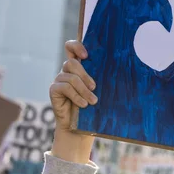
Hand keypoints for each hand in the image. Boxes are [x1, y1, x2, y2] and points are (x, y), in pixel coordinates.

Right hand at [49, 40, 97, 163]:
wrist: (80, 127)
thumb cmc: (93, 106)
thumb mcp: (99, 89)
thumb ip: (101, 77)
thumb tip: (119, 69)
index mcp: (78, 66)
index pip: (71, 47)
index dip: (76, 46)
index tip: (87, 55)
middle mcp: (67, 71)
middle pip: (71, 62)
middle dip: (85, 75)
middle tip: (94, 87)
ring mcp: (59, 80)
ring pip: (70, 77)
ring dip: (83, 90)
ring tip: (93, 101)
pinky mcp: (54, 90)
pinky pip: (64, 87)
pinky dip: (76, 96)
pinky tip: (83, 105)